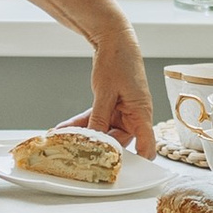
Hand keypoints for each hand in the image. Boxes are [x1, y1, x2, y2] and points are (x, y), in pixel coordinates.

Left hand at [71, 19, 157, 157]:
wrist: (114, 40)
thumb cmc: (118, 62)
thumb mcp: (104, 92)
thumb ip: (100, 118)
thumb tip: (95, 139)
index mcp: (142, 113)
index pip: (147, 143)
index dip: (140, 160)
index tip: (126, 172)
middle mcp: (135, 115)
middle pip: (119, 140)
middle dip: (99, 147)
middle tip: (78, 154)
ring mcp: (123, 112)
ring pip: (105, 131)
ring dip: (87, 135)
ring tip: (65, 141)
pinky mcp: (112, 107)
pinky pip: (98, 120)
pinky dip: (84, 124)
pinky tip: (66, 129)